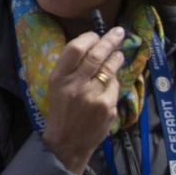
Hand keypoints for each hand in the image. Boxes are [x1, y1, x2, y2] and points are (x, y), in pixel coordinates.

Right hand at [39, 26, 125, 173]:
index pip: (75, 49)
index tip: (96, 34)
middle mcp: (76, 85)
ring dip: (116, 58)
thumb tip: (90, 46)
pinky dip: (114, 82)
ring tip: (118, 53)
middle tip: (118, 32)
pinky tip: (111, 82)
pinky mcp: (108, 108)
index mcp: (59, 78)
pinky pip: (115, 87)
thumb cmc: (61, 110)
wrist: (67, 142)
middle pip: (96, 56)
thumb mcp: (56, 86)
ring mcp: (94, 97)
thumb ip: (69, 68)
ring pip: (110, 69)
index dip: (88, 38)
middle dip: (109, 41)